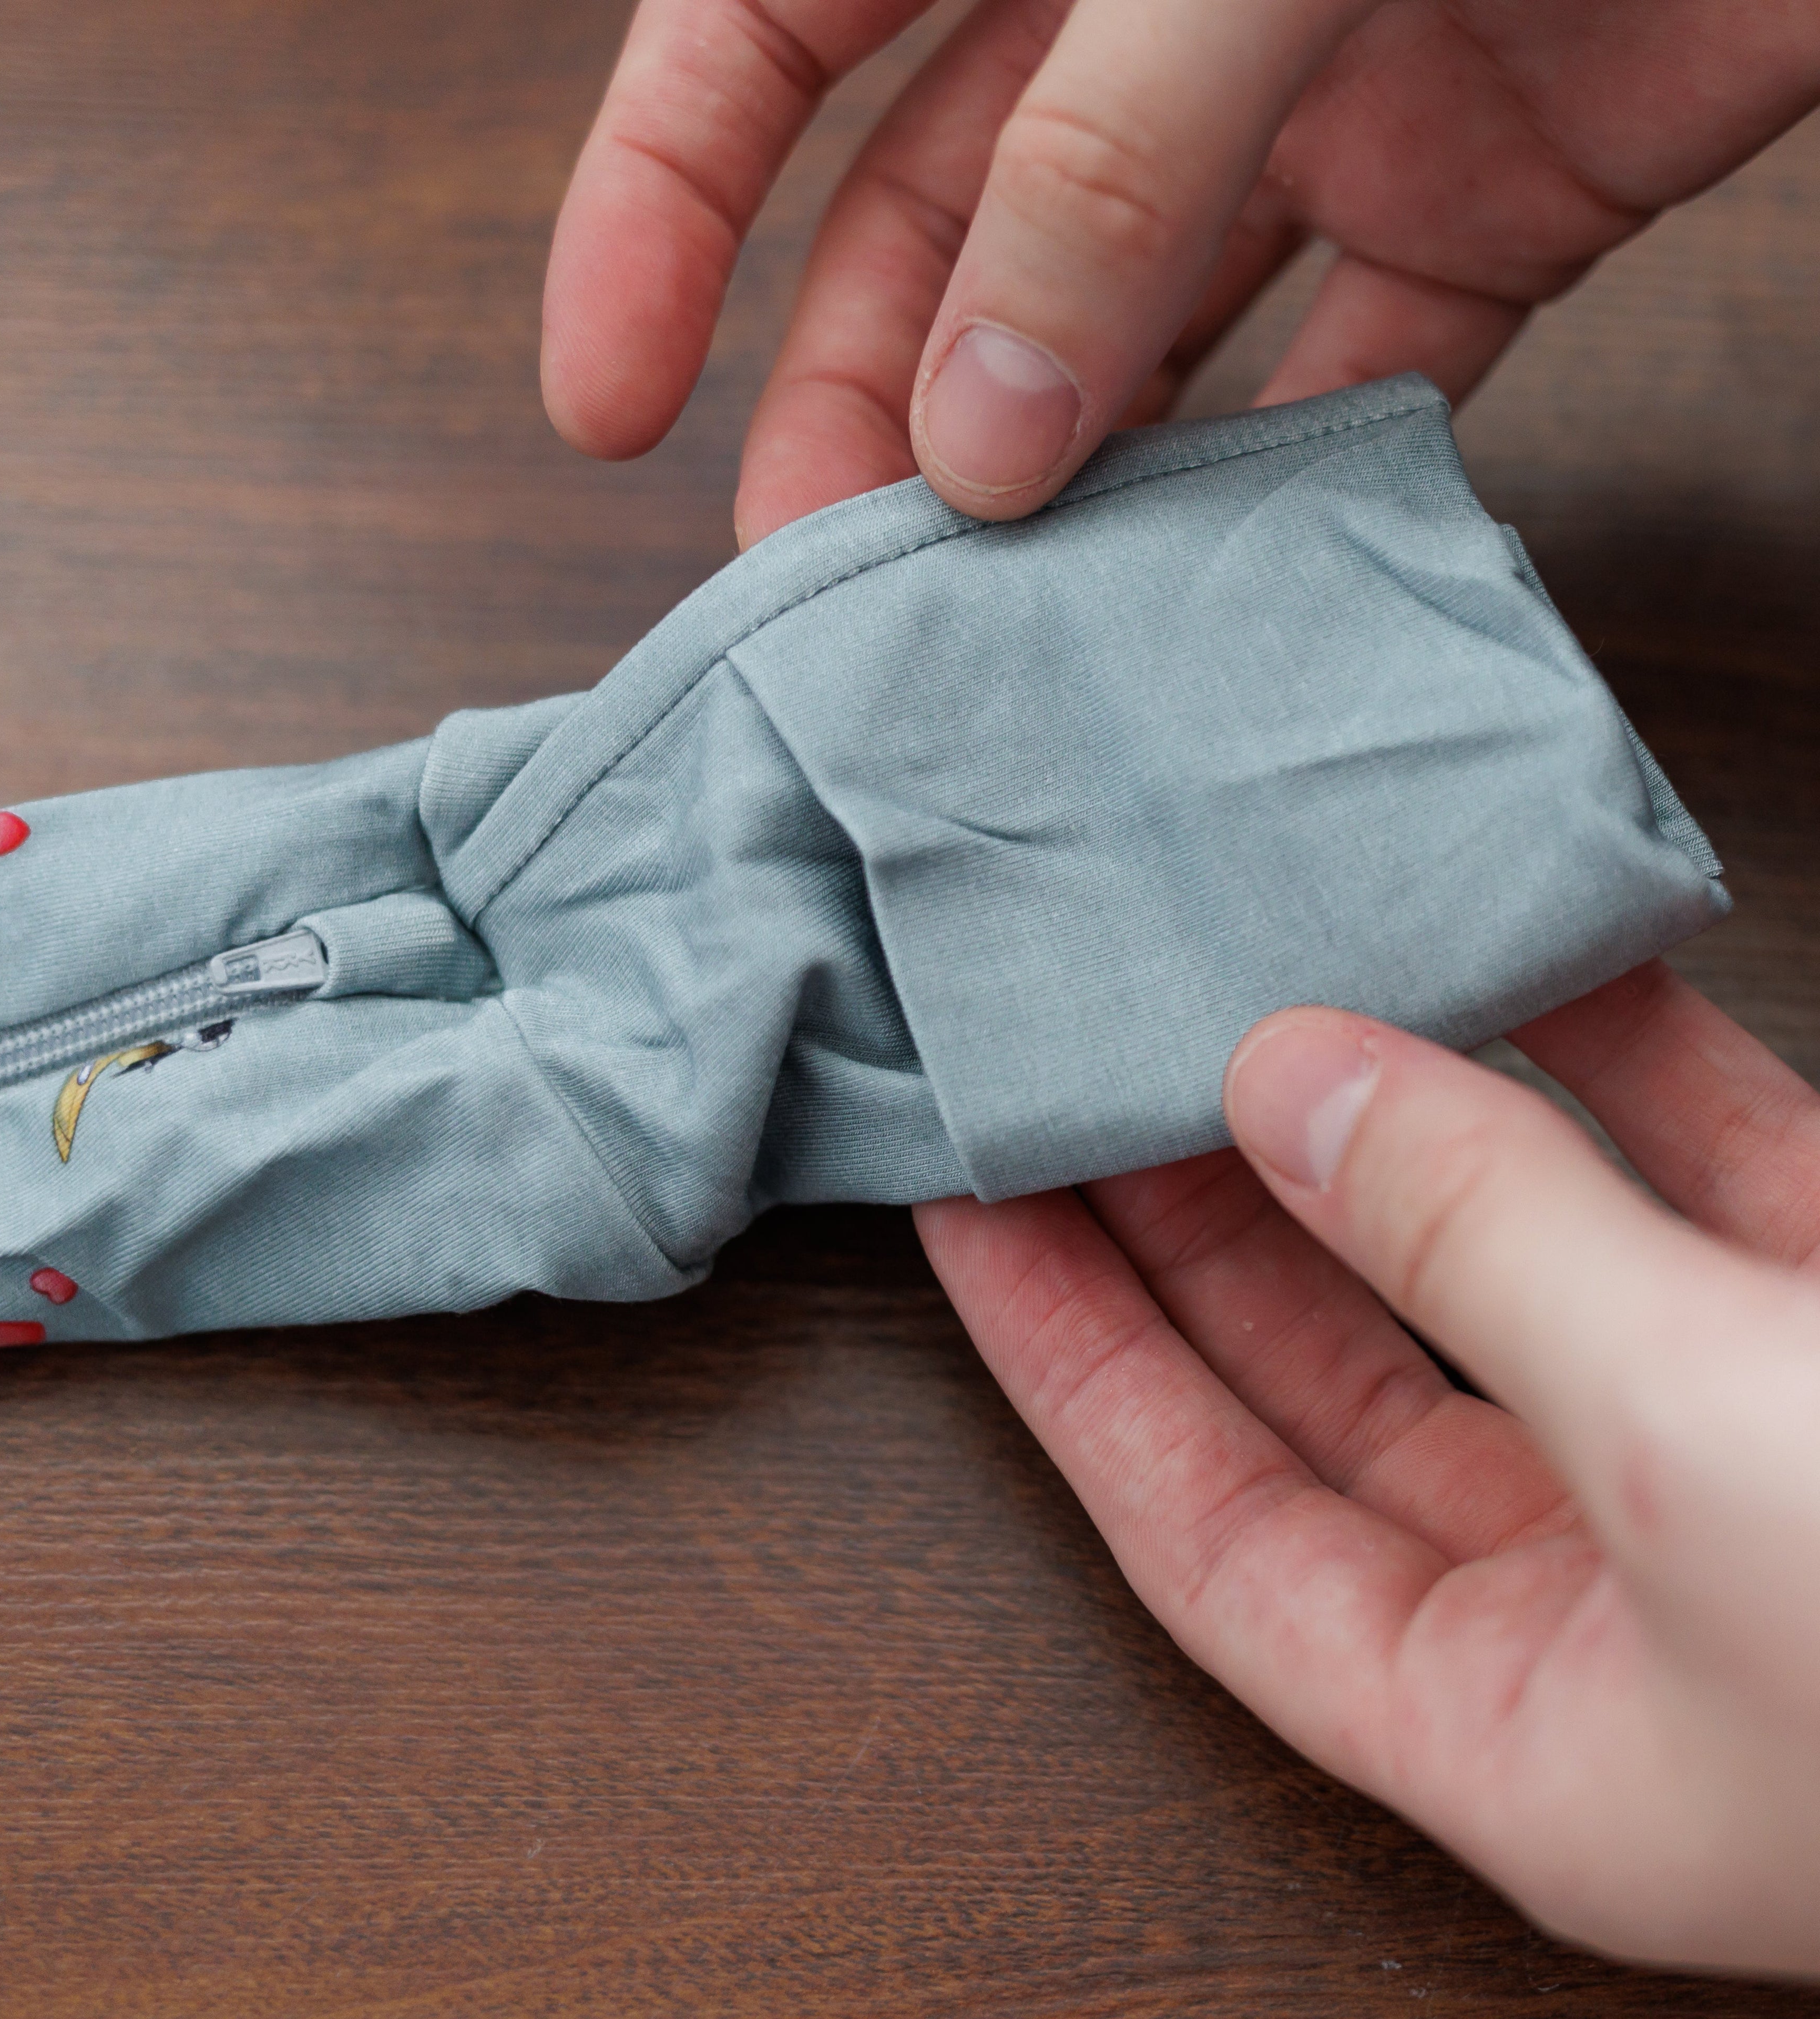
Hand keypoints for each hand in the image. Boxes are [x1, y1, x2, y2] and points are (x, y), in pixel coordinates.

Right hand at [542, 0, 1819, 542]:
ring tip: (995, 626)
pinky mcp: (1474, 196)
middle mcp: (1143, 7)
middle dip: (859, 409)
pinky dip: (1284, 480)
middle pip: (932, 234)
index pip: (761, 37)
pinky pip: (1343, 368)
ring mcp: (1301, 107)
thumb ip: (1103, 162)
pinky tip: (1218, 588)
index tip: (604, 396)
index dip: (659, 214)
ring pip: (1119, 330)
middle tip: (826, 582)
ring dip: (1055, 480)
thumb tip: (984, 432)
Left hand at [918, 963, 1819, 1974]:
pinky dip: (1601, 1056)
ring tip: (1237, 961)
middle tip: (1065, 1051)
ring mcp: (1738, 1451)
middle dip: (1194, 1208)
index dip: (1059, 1357)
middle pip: (1319, 1372)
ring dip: (1383, 1110)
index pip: (1192, 1518)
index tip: (954, 1203)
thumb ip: (1482, 1251)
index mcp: (1518, 1721)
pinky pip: (1681, 1173)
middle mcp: (1607, 1597)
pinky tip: (1502, 938)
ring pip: (1493, 1254)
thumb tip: (1290, 1080)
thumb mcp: (1713, 1450)